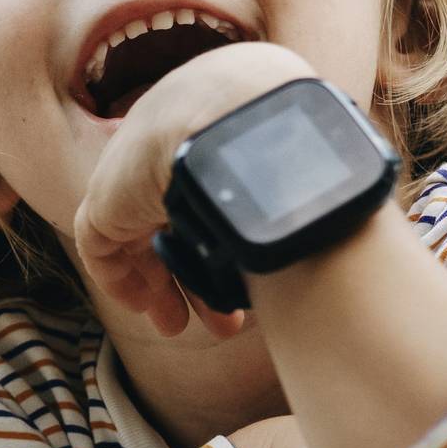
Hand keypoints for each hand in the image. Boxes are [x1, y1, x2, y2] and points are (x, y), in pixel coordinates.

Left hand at [71, 41, 317, 340]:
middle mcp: (171, 139)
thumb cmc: (293, 132)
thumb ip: (312, 176)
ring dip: (162, 288)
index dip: (228, 237)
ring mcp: (133, 167)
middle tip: (222, 317)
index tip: (253, 276)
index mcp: (215, 121)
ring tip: (180, 326)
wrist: (241, 122)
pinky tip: (146, 306)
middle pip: (175, 217)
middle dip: (195, 272)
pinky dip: (122, 280)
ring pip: (140, 238)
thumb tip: (344, 213)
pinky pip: (102, 247)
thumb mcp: (310, 147)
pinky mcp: (104, 198)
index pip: (212, 187)